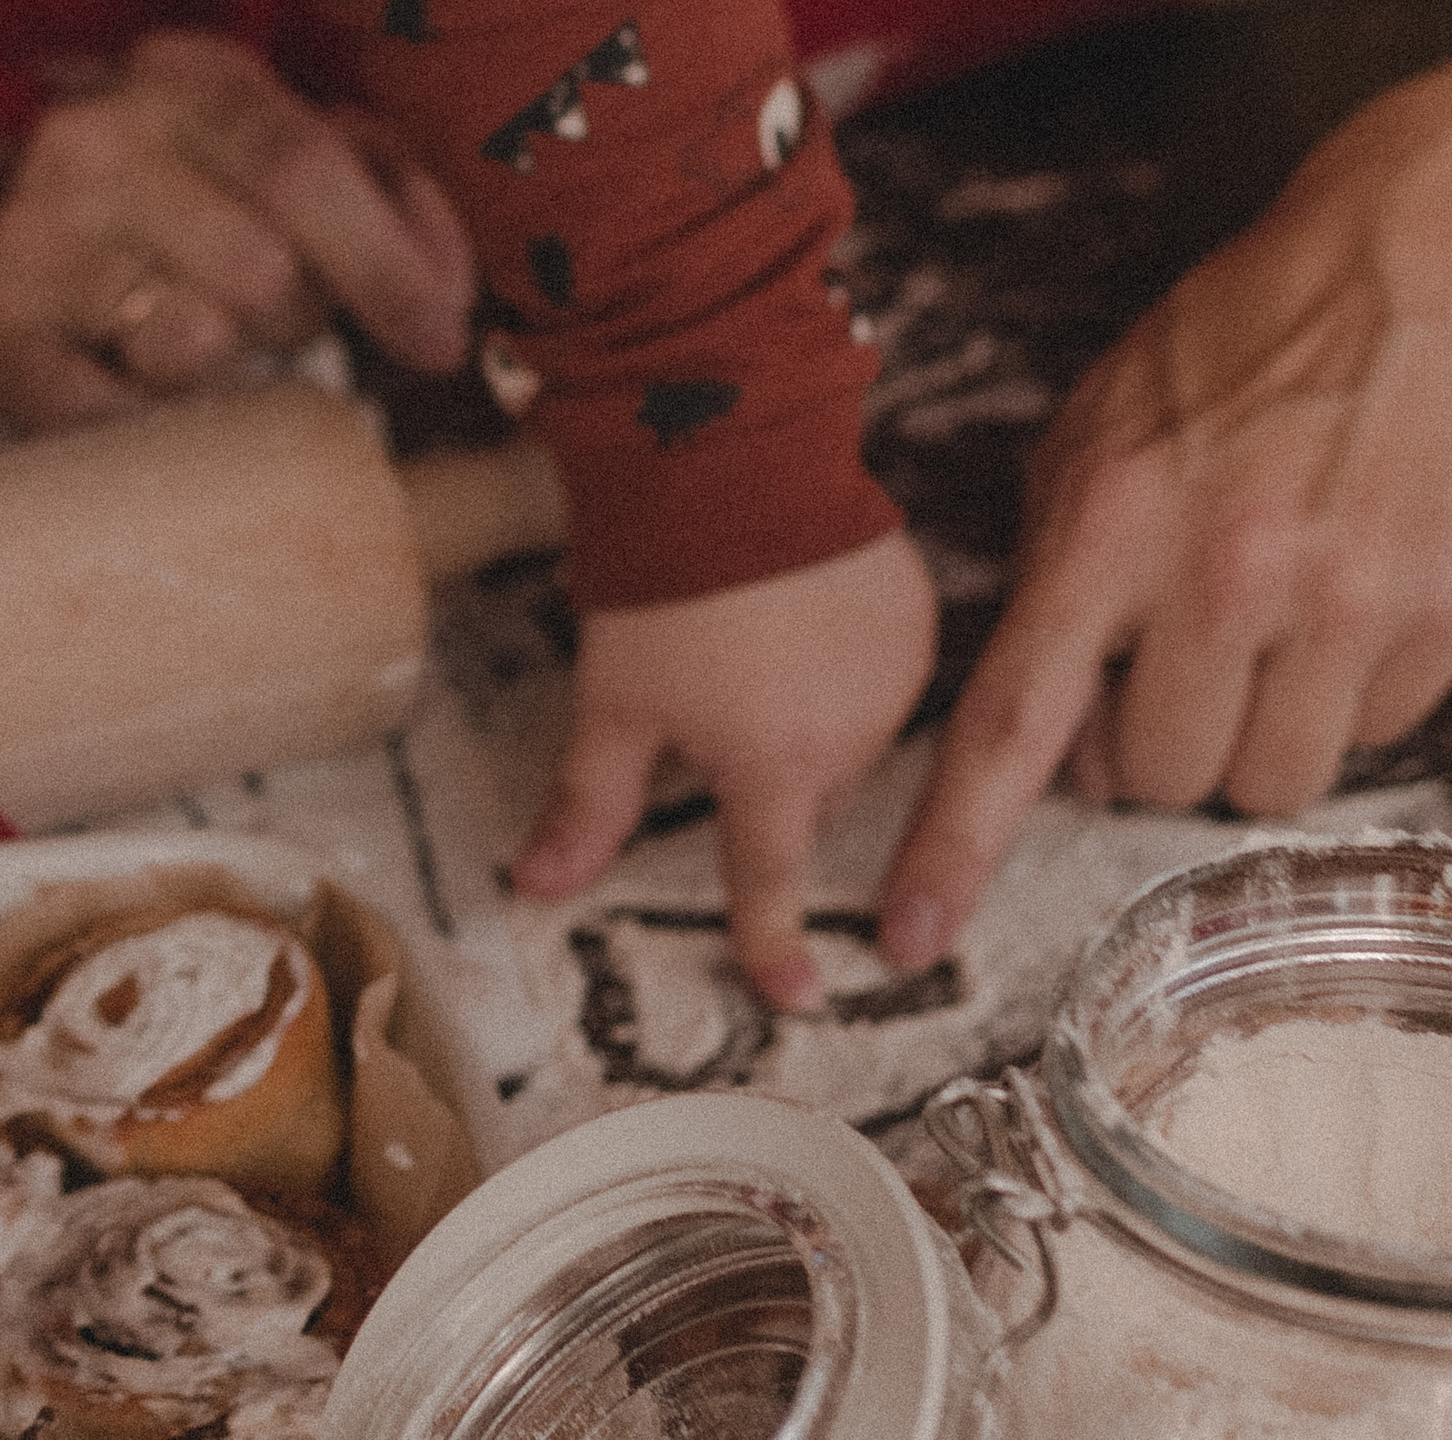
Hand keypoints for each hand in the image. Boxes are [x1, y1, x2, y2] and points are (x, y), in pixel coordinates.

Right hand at [0, 31, 475, 426]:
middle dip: (305, 316)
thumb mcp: (288, 146)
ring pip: (193, 346)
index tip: (442, 337)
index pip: (304, 162)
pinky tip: (143, 390)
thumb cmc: (192, 195)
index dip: (387, 261)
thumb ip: (390, 187)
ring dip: (225, 364)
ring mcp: (31, 234)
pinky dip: (147, 423)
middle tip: (283, 315)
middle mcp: (97, 136)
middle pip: (263, 270)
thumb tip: (447, 288)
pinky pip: (104, 417)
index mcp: (188, 73)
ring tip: (196, 327)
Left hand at [509, 528, 938, 1008]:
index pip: (769, 877)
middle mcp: (852, 733)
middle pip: (806, 795)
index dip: (772, 943)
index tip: (794, 997)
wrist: (733, 453)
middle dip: (766, 777)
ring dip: (810, 720)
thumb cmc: (664, 584)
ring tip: (754, 643)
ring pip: (849, 737)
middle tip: (715, 708)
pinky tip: (801, 611)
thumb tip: (536, 886)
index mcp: (776, 767)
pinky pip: (882, 670)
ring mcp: (893, 671)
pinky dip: (846, 661)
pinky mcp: (915, 612)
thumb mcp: (614, 700)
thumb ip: (586, 803)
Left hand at [874, 120, 1451, 968]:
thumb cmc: (1225, 362)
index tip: (906, 936)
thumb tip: (1059, 753)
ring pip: (1265, 788)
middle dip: (1148, 741)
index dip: (955, 839)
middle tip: (1176, 652)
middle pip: (1152, 779)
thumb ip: (1056, 585)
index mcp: (1112, 520)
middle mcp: (1224, 570)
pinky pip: (1371, 742)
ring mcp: (1341, 600)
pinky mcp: (1438, 618)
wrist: (1397, 282)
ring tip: (1265, 626)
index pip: (1014, 713)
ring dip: (1251, 736)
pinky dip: (1346, 697)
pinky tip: (1344, 594)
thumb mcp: (1093, 437)